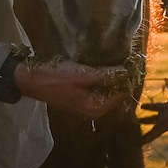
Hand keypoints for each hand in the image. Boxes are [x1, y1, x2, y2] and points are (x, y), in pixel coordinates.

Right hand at [15, 59, 131, 119]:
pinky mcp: (79, 97)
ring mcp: (85, 104)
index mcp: (96, 107)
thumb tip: (127, 72)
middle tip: (128, 57)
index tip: (136, 61)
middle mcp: (93, 110)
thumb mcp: (84, 74)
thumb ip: (106, 75)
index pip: (122, 93)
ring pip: (105, 90)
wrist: (30, 80)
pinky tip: (101, 65)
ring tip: (117, 58)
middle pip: (114, 93)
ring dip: (111, 76)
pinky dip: (101, 78)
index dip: (129, 78)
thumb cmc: (56, 78)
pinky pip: (96, 88)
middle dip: (121, 77)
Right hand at [138, 83, 167, 143]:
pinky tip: (139, 143)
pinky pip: (152, 135)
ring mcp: (163, 123)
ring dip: (144, 132)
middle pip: (153, 118)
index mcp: (167, 107)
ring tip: (135, 136)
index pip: (156, 106)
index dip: (149, 106)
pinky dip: (146, 139)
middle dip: (145, 119)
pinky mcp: (162, 128)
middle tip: (137, 121)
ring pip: (152, 129)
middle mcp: (164, 116)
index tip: (141, 106)